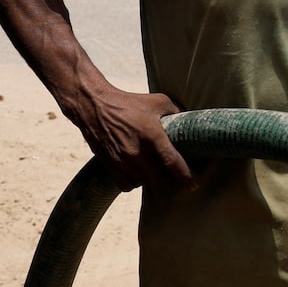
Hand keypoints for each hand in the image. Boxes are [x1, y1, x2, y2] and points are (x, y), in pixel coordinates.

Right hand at [69, 86, 193, 191]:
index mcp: (152, 135)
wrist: (94, 106)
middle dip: (166, 176)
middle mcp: (137, 151)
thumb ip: (176, 112)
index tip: (193, 185)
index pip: (172, 161)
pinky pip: (126, 185)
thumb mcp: (158, 101)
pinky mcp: (109, 165)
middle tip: (167, 169)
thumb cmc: (129, 102)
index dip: (185, 176)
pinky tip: (136, 172)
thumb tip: (189, 122)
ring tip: (150, 168)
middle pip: (158, 178)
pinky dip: (133, 182)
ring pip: (143, 182)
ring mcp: (121, 160)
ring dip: (149, 178)